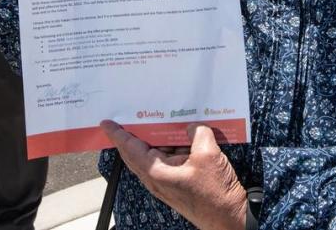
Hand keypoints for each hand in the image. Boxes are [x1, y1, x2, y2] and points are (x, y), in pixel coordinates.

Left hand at [101, 120, 246, 229]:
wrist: (228, 218)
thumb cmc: (215, 193)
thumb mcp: (208, 154)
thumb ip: (197, 133)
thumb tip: (192, 127)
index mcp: (157, 172)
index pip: (131, 148)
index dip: (118, 134)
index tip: (107, 123)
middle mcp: (157, 179)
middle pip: (137, 152)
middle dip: (132, 135)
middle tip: (130, 117)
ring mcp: (166, 183)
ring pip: (154, 156)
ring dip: (156, 139)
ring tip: (162, 120)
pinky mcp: (177, 184)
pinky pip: (167, 161)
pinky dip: (170, 148)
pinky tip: (182, 137)